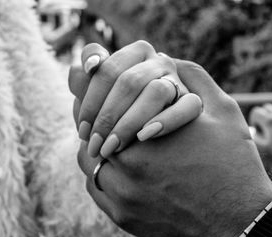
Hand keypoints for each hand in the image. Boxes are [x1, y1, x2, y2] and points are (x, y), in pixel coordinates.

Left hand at [69, 41, 201, 157]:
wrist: (174, 147)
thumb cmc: (136, 117)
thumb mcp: (112, 101)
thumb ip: (90, 85)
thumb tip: (75, 71)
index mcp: (136, 54)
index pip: (108, 69)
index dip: (90, 99)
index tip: (82, 130)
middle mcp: (159, 62)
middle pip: (128, 82)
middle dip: (107, 117)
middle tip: (94, 147)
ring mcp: (179, 80)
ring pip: (155, 92)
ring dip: (129, 122)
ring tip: (113, 149)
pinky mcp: (196, 102)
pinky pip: (187, 107)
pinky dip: (165, 120)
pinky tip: (145, 136)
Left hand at [76, 59, 271, 236]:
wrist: (240, 221)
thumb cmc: (234, 164)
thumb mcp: (222, 110)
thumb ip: (193, 77)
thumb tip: (166, 58)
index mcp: (147, 131)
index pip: (103, 100)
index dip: (98, 90)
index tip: (103, 88)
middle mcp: (127, 165)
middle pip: (92, 130)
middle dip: (95, 118)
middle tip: (105, 112)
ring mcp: (122, 196)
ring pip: (90, 161)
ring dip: (96, 147)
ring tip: (113, 139)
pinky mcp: (123, 218)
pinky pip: (97, 189)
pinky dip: (101, 174)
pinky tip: (119, 167)